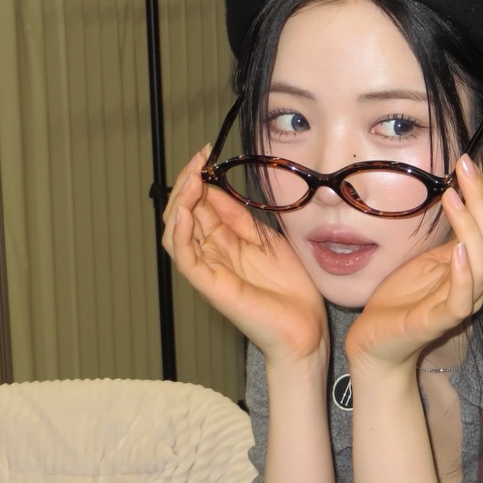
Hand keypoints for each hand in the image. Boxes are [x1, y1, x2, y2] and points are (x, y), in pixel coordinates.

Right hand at [162, 146, 327, 364]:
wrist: (306, 329)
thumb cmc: (292, 290)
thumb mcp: (268, 240)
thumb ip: (240, 218)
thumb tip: (217, 188)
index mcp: (226, 241)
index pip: (201, 203)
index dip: (199, 177)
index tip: (206, 152)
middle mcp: (212, 253)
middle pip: (183, 213)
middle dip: (187, 182)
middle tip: (197, 159)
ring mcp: (209, 269)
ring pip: (176, 232)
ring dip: (179, 202)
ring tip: (190, 179)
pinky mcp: (210, 286)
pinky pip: (184, 258)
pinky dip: (179, 234)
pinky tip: (185, 211)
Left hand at [345, 155, 482, 370]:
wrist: (375, 341)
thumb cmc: (401, 298)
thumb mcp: (426, 256)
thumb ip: (448, 234)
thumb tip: (456, 191)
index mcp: (472, 266)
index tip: (466, 162)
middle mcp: (473, 283)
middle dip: (482, 198)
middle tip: (464, 167)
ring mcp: (459, 304)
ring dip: (472, 226)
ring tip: (455, 197)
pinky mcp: (439, 322)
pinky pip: (461, 299)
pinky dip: (465, 274)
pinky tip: (458, 250)